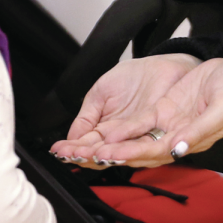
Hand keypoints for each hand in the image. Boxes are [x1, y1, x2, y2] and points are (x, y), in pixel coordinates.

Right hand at [49, 53, 200, 165]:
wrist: (162, 66)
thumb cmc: (133, 77)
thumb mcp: (101, 93)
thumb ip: (87, 115)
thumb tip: (71, 137)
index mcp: (105, 129)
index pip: (86, 144)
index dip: (72, 148)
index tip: (59, 150)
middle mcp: (121, 138)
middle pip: (100, 153)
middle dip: (84, 155)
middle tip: (71, 155)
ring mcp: (139, 138)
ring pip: (120, 154)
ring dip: (104, 156)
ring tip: (91, 156)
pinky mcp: (158, 134)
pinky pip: (142, 145)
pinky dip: (127, 150)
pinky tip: (114, 151)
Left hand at [86, 56, 222, 165]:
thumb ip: (199, 131)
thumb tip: (177, 150)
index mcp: (191, 141)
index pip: (156, 153)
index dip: (132, 155)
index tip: (111, 155)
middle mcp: (176, 138)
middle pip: (139, 151)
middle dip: (112, 155)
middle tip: (85, 157)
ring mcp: (169, 125)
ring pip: (135, 140)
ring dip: (111, 146)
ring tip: (86, 150)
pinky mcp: (164, 111)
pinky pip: (139, 123)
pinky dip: (122, 129)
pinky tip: (104, 132)